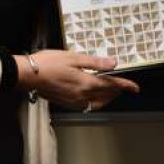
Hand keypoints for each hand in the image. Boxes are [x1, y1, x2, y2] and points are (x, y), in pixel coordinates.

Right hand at [19, 49, 138, 110]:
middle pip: (106, 96)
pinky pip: (86, 106)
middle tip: (124, 86)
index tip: (134, 87)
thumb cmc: (48, 63)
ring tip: (111, 91)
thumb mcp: (74, 57)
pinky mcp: (66, 103)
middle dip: (117, 91)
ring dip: (107, 98)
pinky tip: (93, 96)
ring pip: (97, 104)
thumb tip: (113, 63)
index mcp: (86, 83)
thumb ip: (95, 62)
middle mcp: (81, 95)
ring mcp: (73, 101)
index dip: (125, 85)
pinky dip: (95, 102)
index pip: (112, 85)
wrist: (28, 75)